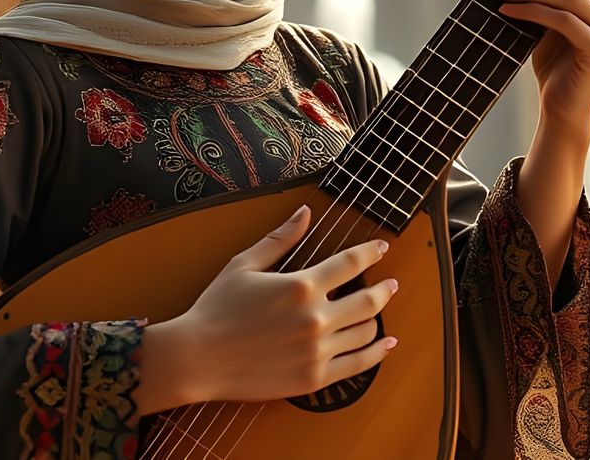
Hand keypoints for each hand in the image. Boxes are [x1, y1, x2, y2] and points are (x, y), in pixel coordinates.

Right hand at [139, 205, 397, 412]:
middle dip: (385, 289)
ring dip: (378, 318)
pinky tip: (386, 344)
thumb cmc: (216, 308)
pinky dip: (378, 353)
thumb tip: (305, 212)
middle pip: (368, 300)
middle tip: (392, 284)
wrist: (198, 358)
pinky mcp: (314, 378)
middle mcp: (316, 318)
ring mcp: (317, 351)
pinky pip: (359, 365)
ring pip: (366, 331)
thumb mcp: (244, 265)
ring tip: (379, 311)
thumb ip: (280, 239)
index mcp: (301, 286)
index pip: (350, 263)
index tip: (382, 248)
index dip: (371, 252)